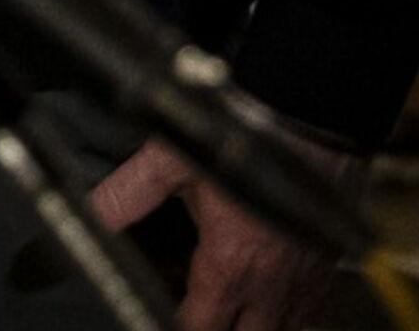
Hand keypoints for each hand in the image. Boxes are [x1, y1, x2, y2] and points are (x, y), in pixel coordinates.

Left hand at [89, 139, 347, 330]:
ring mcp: (305, 278)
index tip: (163, 316)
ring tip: (234, 311)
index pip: (200, 328)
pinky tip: (273, 293)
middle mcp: (271, 284)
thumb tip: (89, 213)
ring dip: (258, 326)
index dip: (177, 327)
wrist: (310, 110)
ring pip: (283, 329)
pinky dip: (290, 309)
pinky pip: (311, 306)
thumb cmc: (243, 133)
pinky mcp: (329, 262)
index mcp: (230, 266)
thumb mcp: (173, 161)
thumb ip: (128, 193)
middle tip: (201, 316)